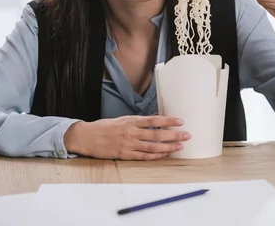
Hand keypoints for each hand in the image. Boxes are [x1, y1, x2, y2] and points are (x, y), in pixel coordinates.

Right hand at [64, 115, 190, 160]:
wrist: (87, 137)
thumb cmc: (105, 127)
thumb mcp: (122, 119)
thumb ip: (139, 120)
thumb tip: (155, 118)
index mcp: (131, 121)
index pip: (154, 120)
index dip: (168, 121)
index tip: (180, 121)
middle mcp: (131, 132)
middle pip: (157, 134)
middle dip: (174, 135)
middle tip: (187, 135)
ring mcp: (128, 144)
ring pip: (153, 147)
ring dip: (168, 147)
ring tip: (180, 146)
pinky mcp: (124, 155)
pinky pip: (143, 156)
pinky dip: (155, 156)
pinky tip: (164, 155)